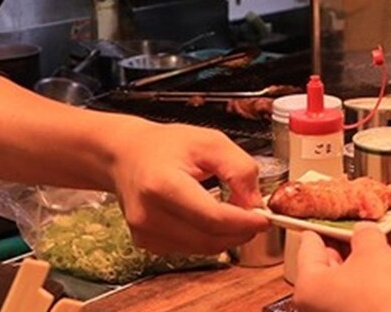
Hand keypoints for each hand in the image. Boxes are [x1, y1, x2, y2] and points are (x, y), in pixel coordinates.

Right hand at [111, 121, 269, 254]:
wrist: (126, 155)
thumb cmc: (166, 146)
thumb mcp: (210, 141)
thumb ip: (239, 168)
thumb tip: (255, 203)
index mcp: (162, 183)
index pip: (211, 217)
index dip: (244, 222)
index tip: (264, 218)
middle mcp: (149, 213)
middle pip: (209, 239)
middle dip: (240, 231)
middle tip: (255, 216)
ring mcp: (145, 232)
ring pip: (202, 249)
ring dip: (226, 237)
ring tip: (233, 213)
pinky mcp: (146, 243)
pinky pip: (189, 249)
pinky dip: (208, 238)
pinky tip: (209, 219)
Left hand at [293, 225, 390, 311]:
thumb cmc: (385, 299)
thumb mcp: (375, 253)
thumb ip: (365, 235)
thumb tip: (363, 231)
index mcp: (308, 286)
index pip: (308, 244)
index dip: (324, 224)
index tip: (332, 213)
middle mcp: (313, 307)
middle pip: (324, 266)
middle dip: (343, 246)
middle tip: (358, 228)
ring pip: (341, 284)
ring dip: (357, 267)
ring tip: (375, 249)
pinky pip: (354, 300)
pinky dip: (364, 286)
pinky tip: (382, 276)